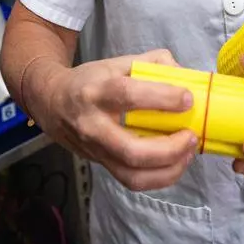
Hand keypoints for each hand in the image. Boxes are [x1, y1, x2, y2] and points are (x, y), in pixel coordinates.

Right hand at [37, 49, 197, 190]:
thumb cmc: (90, 81)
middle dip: (169, 148)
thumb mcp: (116, 62)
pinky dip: (160, 177)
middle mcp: (93, 125)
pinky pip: (132, 181)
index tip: (188, 99)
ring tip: (188, 152)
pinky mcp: (101, 164)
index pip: (128, 95)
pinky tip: (175, 162)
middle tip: (191, 135)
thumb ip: (152, 62)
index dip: (162, 98)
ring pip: (133, 174)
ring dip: (169, 169)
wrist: (52, 103)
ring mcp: (96, 150)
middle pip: (131, 149)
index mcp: (97, 91)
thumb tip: (185, 75)